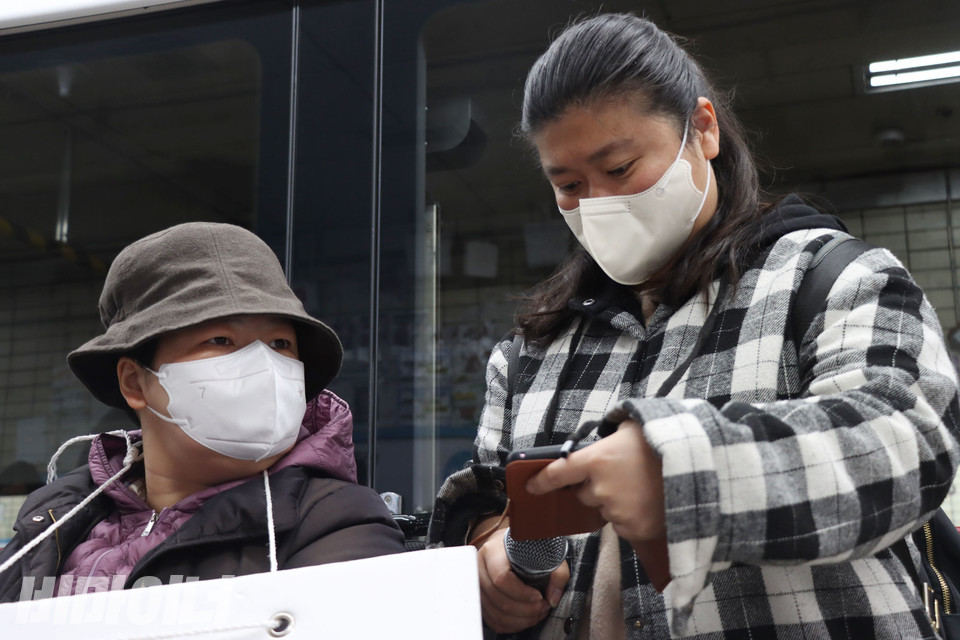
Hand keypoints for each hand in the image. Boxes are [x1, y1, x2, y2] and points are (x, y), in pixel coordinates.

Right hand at [476, 527, 569, 633]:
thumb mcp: (547, 554)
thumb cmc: (527, 549)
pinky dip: (511, 624)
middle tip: (543, 607)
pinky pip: (492, 620)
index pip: (501, 578)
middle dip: (525, 609)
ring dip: (520, 619)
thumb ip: (557, 574)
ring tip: (537, 613)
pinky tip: (525, 618)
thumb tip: (553, 598)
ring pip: (495, 613)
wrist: (509, 546)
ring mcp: (477, 585)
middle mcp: (480, 568)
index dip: (522, 592)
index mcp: (493, 552)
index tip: (539, 595)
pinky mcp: (480, 598)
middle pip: (498, 599)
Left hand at [526, 420, 665, 543]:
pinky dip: (632, 517)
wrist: (699, 468)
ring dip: (616, 502)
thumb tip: (597, 438)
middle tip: (621, 475)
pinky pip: (623, 526)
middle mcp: (600, 488)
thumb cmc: (662, 443)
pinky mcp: (633, 530)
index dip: (541, 481)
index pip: (557, 473)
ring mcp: (616, 512)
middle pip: (584, 494)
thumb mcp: (630, 428)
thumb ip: (608, 435)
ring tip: (641, 488)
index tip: (531, 487)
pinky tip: (649, 502)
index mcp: (596, 460)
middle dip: (596, 487)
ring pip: (605, 510)